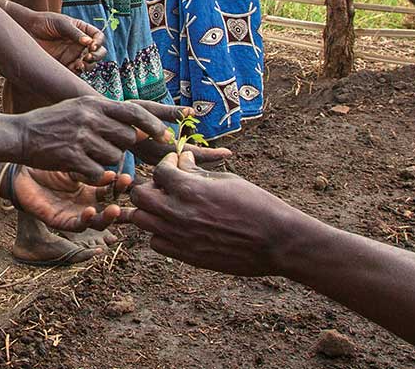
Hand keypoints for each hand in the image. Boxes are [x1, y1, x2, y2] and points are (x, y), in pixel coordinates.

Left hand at [11, 167, 128, 231]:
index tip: (127, 176)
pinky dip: (85, 220)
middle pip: (111, 210)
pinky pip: (77, 225)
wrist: (20, 171)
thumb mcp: (73, 160)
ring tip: (115, 208)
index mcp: (92, 189)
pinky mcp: (60, 222)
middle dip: (121, 204)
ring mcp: (74, 214)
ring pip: (98, 223)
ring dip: (108, 217)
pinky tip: (90, 210)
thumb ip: (91, 161)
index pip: (113, 191)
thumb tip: (113, 151)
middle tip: (125, 194)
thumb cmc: (46, 163)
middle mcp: (87, 204)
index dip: (121, 187)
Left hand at [14, 8, 105, 68]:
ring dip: (89, 66)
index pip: (98, 37)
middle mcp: (81, 44)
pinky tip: (75, 68)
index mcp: (83, 31)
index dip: (99, 42)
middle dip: (97, 56)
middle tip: (88, 57)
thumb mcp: (61, 23)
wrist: (27, 30)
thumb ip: (74, 33)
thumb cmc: (45, 22)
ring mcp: (74, 55)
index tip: (92, 46)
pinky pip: (76, 72)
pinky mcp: (65, 65)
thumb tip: (89, 42)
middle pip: (98, 53)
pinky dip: (78, 72)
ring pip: (89, 64)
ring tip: (80, 64)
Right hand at [15, 96, 173, 177]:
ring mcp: (80, 137)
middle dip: (122, 146)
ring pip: (114, 156)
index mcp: (93, 103)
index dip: (154, 124)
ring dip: (105, 161)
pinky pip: (98, 172)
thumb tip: (141, 127)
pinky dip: (93, 175)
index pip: (134, 111)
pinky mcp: (72, 156)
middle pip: (128, 138)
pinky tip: (79, 168)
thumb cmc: (53, 123)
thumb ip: (108, 115)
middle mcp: (89, 117)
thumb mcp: (80, 109)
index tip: (167, 135)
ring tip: (85, 154)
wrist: (20, 134)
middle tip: (103, 146)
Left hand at [131, 150, 323, 276]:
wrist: (275, 241)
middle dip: (151, 186)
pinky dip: (160, 233)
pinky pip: (156, 242)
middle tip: (167, 186)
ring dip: (151, 210)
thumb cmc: (256, 204)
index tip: (177, 164)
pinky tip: (178, 227)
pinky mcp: (185, 255)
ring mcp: (179, 236)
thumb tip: (182, 160)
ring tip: (170, 206)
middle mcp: (178, 212)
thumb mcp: (226, 180)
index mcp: (189, 188)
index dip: (167, 164)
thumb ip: (197, 172)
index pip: (158, 171)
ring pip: (141, 220)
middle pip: (140, 196)